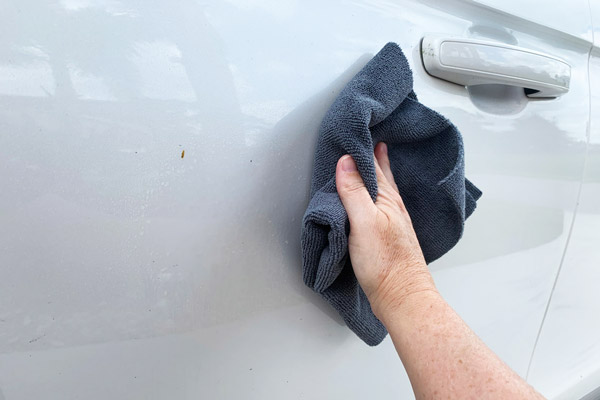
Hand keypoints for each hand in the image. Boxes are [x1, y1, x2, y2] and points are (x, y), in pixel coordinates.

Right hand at [335, 142, 437, 319]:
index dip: (366, 150)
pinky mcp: (388, 238)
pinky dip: (374, 197)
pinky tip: (375, 202)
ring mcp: (393, 223)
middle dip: (375, 159)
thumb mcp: (364, 223)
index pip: (375, 167)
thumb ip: (354, 192)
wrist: (402, 297)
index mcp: (388, 200)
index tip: (360, 133)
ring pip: (383, 192)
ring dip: (377, 176)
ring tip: (375, 163)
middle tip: (372, 142)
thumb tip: (346, 161)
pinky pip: (380, 207)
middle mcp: (393, 208)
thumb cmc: (385, 263)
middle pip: (382, 177)